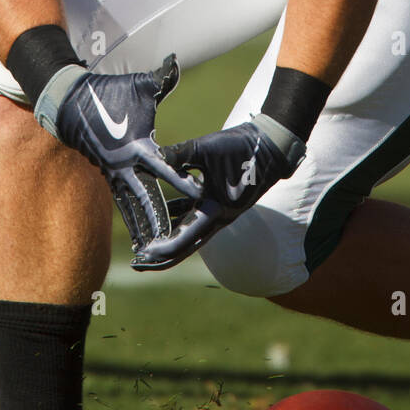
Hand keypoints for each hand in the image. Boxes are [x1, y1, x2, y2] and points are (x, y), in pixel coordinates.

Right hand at [39, 54, 200, 252]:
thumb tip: (175, 61)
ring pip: (133, 206)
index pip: (165, 166)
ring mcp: (115, 174)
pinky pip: (123, 202)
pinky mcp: (109, 176)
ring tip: (155, 249)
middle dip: (162, 218)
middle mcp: (126, 165)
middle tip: (176, 240)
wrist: (69, 102)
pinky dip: (133, 218)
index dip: (182, 179)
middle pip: (148, 198)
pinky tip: (141, 236)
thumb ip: (162, 78)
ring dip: (144, 226)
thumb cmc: (110, 91)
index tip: (199, 193)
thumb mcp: (139, 85)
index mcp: (138, 145)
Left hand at [131, 116, 305, 271]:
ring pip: (190, 231)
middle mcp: (217, 217)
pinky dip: (178, 217)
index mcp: (215, 210)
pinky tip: (161, 214)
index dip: (164, 248)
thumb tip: (153, 155)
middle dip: (162, 257)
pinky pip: (194, 214)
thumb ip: (179, 154)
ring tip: (144, 245)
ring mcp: (219, 211)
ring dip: (169, 238)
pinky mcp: (218, 201)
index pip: (186, 237)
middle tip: (138, 263)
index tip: (144, 254)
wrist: (270, 145)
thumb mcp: (207, 147)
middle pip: (186, 245)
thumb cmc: (241, 148)